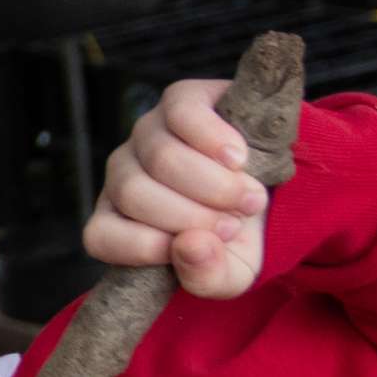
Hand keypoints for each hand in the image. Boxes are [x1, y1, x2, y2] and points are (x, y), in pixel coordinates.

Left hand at [86, 76, 269, 298]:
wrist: (276, 185)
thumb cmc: (239, 235)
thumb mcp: (231, 272)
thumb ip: (207, 277)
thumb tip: (189, 245)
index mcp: (118, 221)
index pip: (100, 236)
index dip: (145, 246)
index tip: (201, 248)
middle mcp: (123, 175)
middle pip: (134, 192)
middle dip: (193, 215)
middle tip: (235, 224)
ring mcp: (146, 134)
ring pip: (160, 157)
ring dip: (212, 184)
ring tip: (249, 198)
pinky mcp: (179, 99)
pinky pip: (180, 112)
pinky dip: (212, 139)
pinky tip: (238, 158)